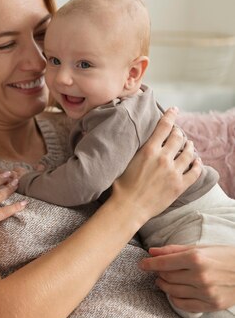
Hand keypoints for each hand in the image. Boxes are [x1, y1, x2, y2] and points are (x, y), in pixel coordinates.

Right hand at [111, 107, 201, 224]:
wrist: (128, 207)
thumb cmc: (121, 186)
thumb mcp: (125, 162)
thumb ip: (136, 150)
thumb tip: (138, 140)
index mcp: (149, 151)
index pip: (164, 127)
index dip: (170, 116)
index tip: (174, 110)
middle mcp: (163, 159)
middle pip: (178, 137)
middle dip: (179, 133)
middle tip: (178, 132)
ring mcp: (173, 172)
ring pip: (189, 153)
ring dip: (189, 146)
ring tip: (189, 145)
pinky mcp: (179, 186)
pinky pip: (195, 171)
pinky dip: (197, 164)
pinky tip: (196, 161)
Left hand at [140, 244, 234, 311]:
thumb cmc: (225, 256)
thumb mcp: (201, 248)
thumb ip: (174, 250)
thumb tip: (152, 251)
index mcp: (196, 259)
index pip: (163, 263)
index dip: (149, 264)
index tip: (142, 264)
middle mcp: (200, 277)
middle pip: (166, 277)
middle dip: (158, 272)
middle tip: (158, 269)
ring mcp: (206, 293)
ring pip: (172, 291)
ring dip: (164, 285)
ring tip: (163, 279)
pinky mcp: (211, 305)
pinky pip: (184, 305)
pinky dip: (174, 299)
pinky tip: (174, 292)